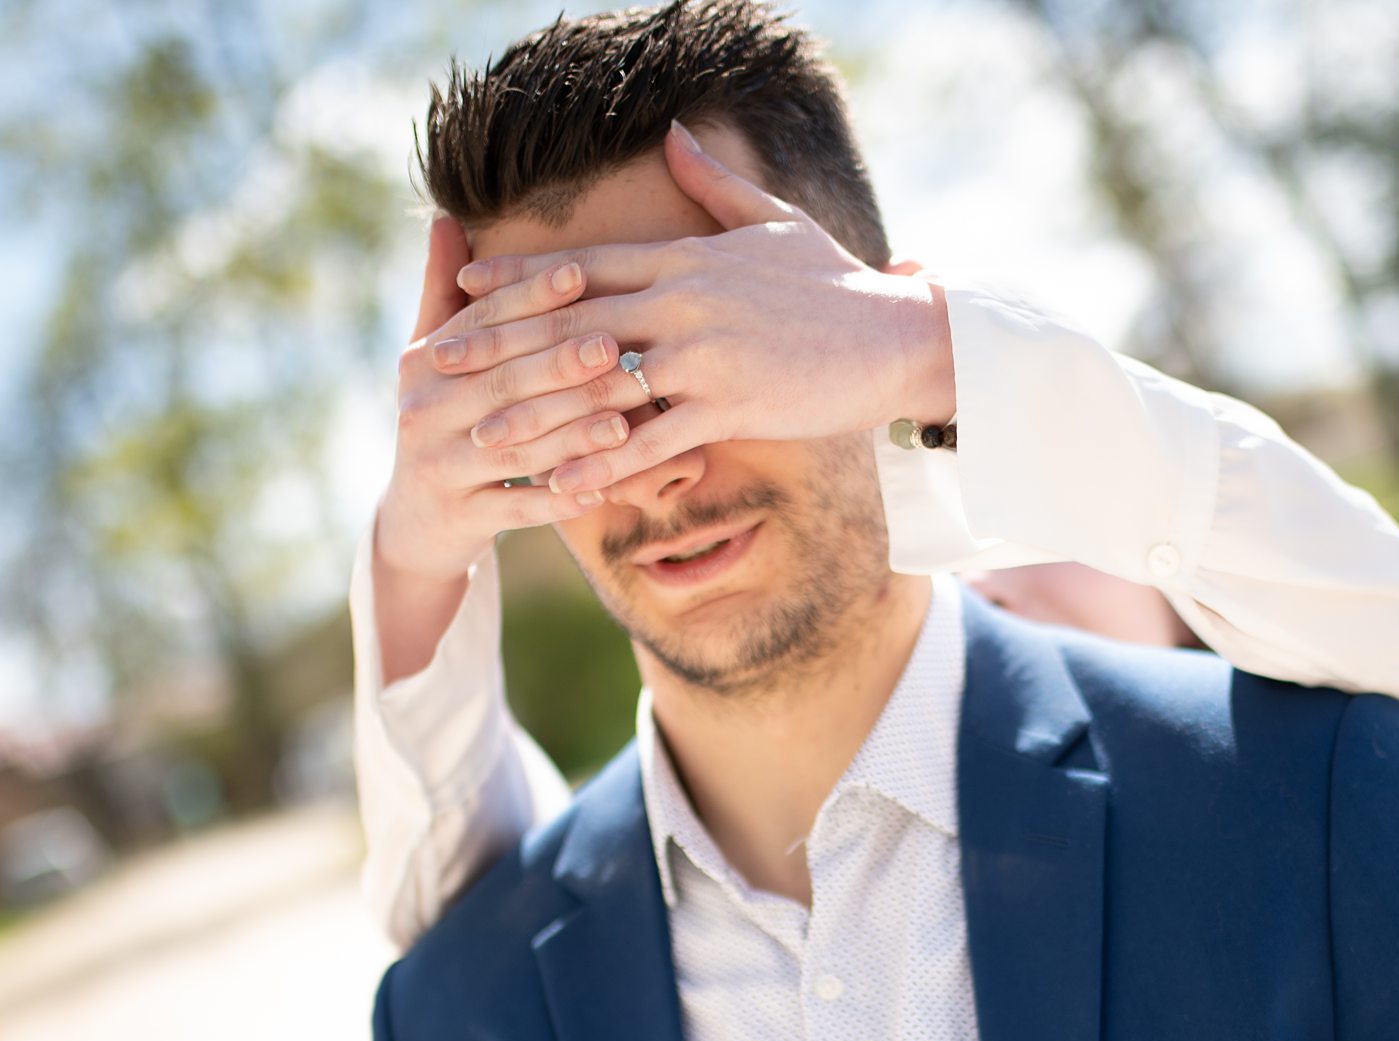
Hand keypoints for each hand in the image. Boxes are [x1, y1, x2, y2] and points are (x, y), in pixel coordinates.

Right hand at [373, 213, 640, 592]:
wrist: (417, 522)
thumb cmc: (445, 423)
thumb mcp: (436, 360)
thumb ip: (446, 294)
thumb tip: (446, 215)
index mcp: (423, 362)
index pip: (484, 321)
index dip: (531, 296)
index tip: (581, 273)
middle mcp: (424, 409)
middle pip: (504, 382)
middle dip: (561, 363)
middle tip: (615, 346)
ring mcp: (441, 466)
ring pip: (516, 445)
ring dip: (572, 433)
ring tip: (626, 420)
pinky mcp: (461, 516)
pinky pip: (519, 508)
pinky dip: (560, 499)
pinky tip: (602, 491)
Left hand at [443, 120, 956, 501]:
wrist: (897, 337)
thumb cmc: (838, 286)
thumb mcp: (774, 221)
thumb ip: (714, 186)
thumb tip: (673, 136)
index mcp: (685, 259)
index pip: (582, 267)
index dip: (516, 279)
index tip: (462, 288)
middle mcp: (681, 303)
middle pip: (568, 323)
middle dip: (498, 345)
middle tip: (438, 365)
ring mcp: (702, 357)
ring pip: (598, 386)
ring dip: (536, 416)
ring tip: (482, 440)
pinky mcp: (729, 408)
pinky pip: (651, 441)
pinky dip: (603, 464)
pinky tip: (563, 484)